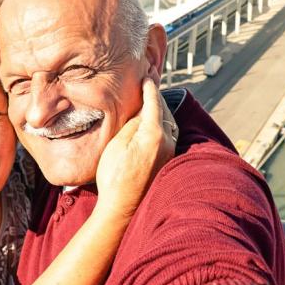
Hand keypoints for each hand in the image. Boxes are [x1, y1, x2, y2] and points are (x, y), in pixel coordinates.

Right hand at [95, 78, 175, 219]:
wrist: (122, 208)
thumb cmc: (114, 176)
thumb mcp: (118, 145)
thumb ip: (132, 125)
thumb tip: (142, 113)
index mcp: (154, 134)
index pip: (153, 103)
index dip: (149, 87)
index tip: (147, 76)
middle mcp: (168, 141)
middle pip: (164, 111)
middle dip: (157, 96)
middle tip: (150, 82)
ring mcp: (170, 153)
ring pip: (169, 123)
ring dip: (161, 110)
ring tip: (152, 100)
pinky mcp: (167, 162)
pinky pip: (169, 134)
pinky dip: (163, 123)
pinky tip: (155, 122)